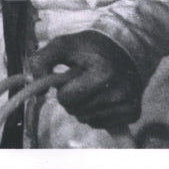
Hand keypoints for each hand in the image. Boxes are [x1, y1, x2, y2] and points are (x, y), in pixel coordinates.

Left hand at [28, 30, 143, 130]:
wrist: (125, 48)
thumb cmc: (90, 47)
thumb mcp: (63, 44)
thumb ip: (41, 60)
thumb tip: (34, 85)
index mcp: (102, 72)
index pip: (67, 98)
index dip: (63, 87)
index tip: (71, 75)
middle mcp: (119, 91)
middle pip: (76, 111)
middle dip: (73, 99)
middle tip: (81, 81)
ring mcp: (128, 104)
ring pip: (88, 120)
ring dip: (84, 107)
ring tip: (92, 87)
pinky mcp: (134, 113)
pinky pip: (102, 124)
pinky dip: (97, 113)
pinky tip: (102, 96)